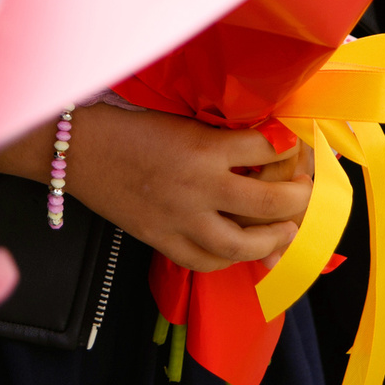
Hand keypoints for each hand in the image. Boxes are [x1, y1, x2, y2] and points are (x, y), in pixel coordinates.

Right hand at [0, 108, 309, 272]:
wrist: (80, 151)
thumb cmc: (130, 128)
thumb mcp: (182, 122)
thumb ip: (220, 140)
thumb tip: (264, 151)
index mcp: (204, 147)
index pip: (267, 149)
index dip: (288, 148)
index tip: (293, 147)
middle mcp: (199, 186)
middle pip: (269, 203)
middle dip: (297, 200)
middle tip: (304, 195)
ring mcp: (182, 220)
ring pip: (244, 245)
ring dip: (273, 240)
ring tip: (284, 232)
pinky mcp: (163, 241)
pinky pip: (207, 262)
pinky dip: (230, 260)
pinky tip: (240, 251)